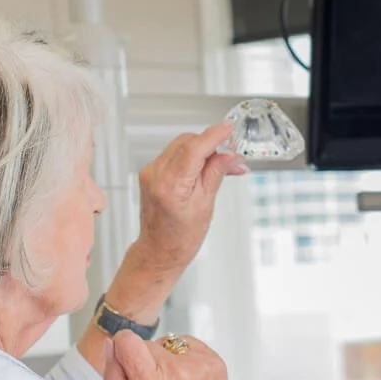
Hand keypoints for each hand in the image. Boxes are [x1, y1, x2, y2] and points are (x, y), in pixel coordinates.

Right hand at [104, 330, 244, 379]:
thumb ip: (115, 378)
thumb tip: (112, 346)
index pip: (128, 339)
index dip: (124, 352)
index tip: (128, 364)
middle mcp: (180, 371)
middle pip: (148, 343)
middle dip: (146, 362)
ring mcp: (202, 365)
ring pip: (169, 343)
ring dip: (167, 360)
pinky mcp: (216, 362)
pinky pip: (189, 346)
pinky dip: (185, 360)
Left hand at [136, 123, 247, 272]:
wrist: (159, 251)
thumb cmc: (181, 238)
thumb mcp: (206, 205)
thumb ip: (216, 173)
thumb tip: (231, 155)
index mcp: (170, 186)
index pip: (194, 148)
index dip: (213, 135)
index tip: (229, 128)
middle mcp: (155, 175)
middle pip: (186, 142)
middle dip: (210, 144)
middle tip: (231, 157)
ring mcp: (150, 173)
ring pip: (180, 146)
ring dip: (201, 150)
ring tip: (219, 166)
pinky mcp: (149, 173)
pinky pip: (173, 155)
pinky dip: (190, 156)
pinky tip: (202, 169)